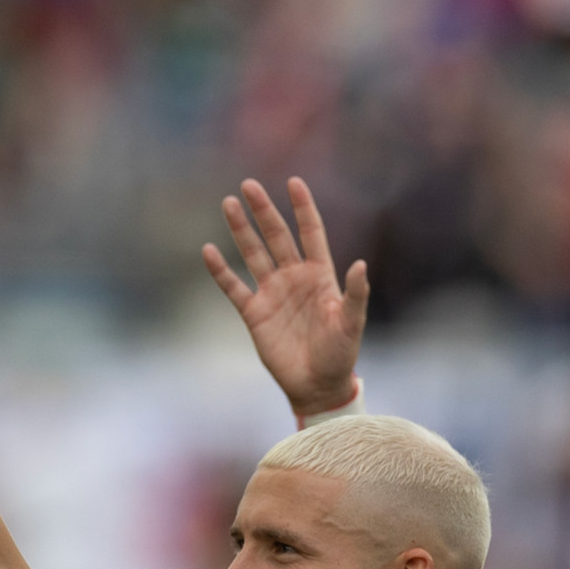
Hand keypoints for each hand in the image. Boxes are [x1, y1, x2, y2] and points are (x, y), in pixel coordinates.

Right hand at [203, 178, 368, 420]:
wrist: (317, 385)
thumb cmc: (340, 354)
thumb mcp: (351, 323)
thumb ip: (355, 294)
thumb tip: (360, 264)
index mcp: (320, 275)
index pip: (311, 233)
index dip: (303, 208)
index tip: (294, 183)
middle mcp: (294, 278)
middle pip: (277, 236)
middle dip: (264, 211)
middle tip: (249, 185)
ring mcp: (272, 293)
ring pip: (253, 254)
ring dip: (241, 230)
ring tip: (229, 203)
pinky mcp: (254, 313)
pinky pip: (234, 287)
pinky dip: (221, 271)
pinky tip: (209, 250)